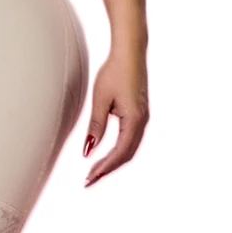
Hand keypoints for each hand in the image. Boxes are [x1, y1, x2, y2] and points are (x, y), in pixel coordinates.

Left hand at [82, 43, 148, 186]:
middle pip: (126, 155)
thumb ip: (96, 125)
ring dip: (113, 161)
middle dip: (108, 169)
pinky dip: (118, 150)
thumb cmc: (114, 71)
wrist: (130, 52)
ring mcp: (143, 118)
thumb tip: (89, 151)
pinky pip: (130, 138)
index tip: (89, 178)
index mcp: (134, 120)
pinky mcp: (139, 113)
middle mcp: (142, 122)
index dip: (104, 167)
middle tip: (89, 180)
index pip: (119, 152)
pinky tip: (106, 152)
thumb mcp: (100, 98)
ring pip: (129, 148)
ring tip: (95, 170)